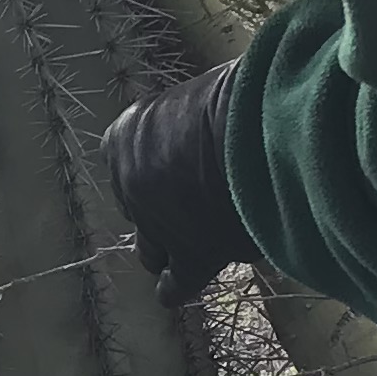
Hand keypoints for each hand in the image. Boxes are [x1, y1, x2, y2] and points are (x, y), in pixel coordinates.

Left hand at [100, 63, 251, 305]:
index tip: (182, 157)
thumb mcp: (202, 89)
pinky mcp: (191, 258)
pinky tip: (187, 285)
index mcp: (126, 136)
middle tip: (194, 200)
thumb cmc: (233, 97)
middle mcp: (130, 184)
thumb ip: (200, 110)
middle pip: (139, 206)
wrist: (250, 137)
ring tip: (191, 242)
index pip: (129, 155)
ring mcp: (156, 226)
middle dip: (163, 206)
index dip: (158, 161)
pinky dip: (181, 285)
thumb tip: (230, 107)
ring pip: (150, 250)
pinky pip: (176, 286)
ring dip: (169, 246)